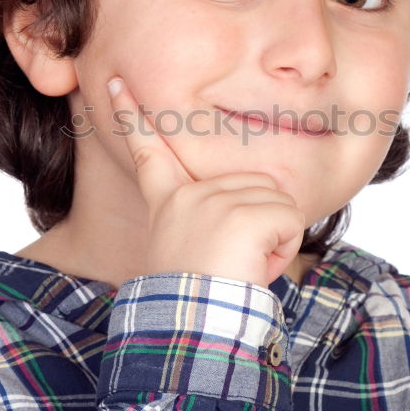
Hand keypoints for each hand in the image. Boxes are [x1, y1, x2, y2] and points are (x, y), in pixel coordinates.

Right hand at [108, 78, 305, 286]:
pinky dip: (283, 249)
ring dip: (272, 239)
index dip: (130, 114)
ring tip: (241, 266)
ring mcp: (215, 201)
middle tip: (232, 261)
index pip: (147, 150)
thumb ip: (208, 217)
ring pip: (276, 201)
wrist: (192, 328)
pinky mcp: (245, 214)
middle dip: (259, 224)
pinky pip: (289, 220)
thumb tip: (248, 213)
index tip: (119, 82)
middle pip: (252, 184)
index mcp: (168, 202)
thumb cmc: (194, 298)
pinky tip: (254, 268)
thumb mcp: (189, 249)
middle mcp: (188, 195)